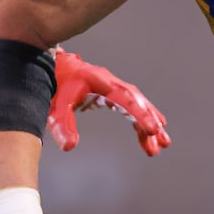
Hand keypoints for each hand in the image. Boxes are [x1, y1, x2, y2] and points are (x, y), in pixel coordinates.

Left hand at [48, 50, 170, 156]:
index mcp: (99, 81)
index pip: (125, 98)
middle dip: (151, 121)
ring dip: (149, 123)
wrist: (50, 67)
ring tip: (161, 144)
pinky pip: (130, 107)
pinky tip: (146, 135)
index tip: (152, 128)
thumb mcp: (55, 106)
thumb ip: (62, 125)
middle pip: (136, 101)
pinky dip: (139, 121)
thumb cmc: (54, 84)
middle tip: (163, 142)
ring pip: (137, 104)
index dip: (140, 114)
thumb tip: (70, 146)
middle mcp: (110, 82)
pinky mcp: (110, 94)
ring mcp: (112, 87)